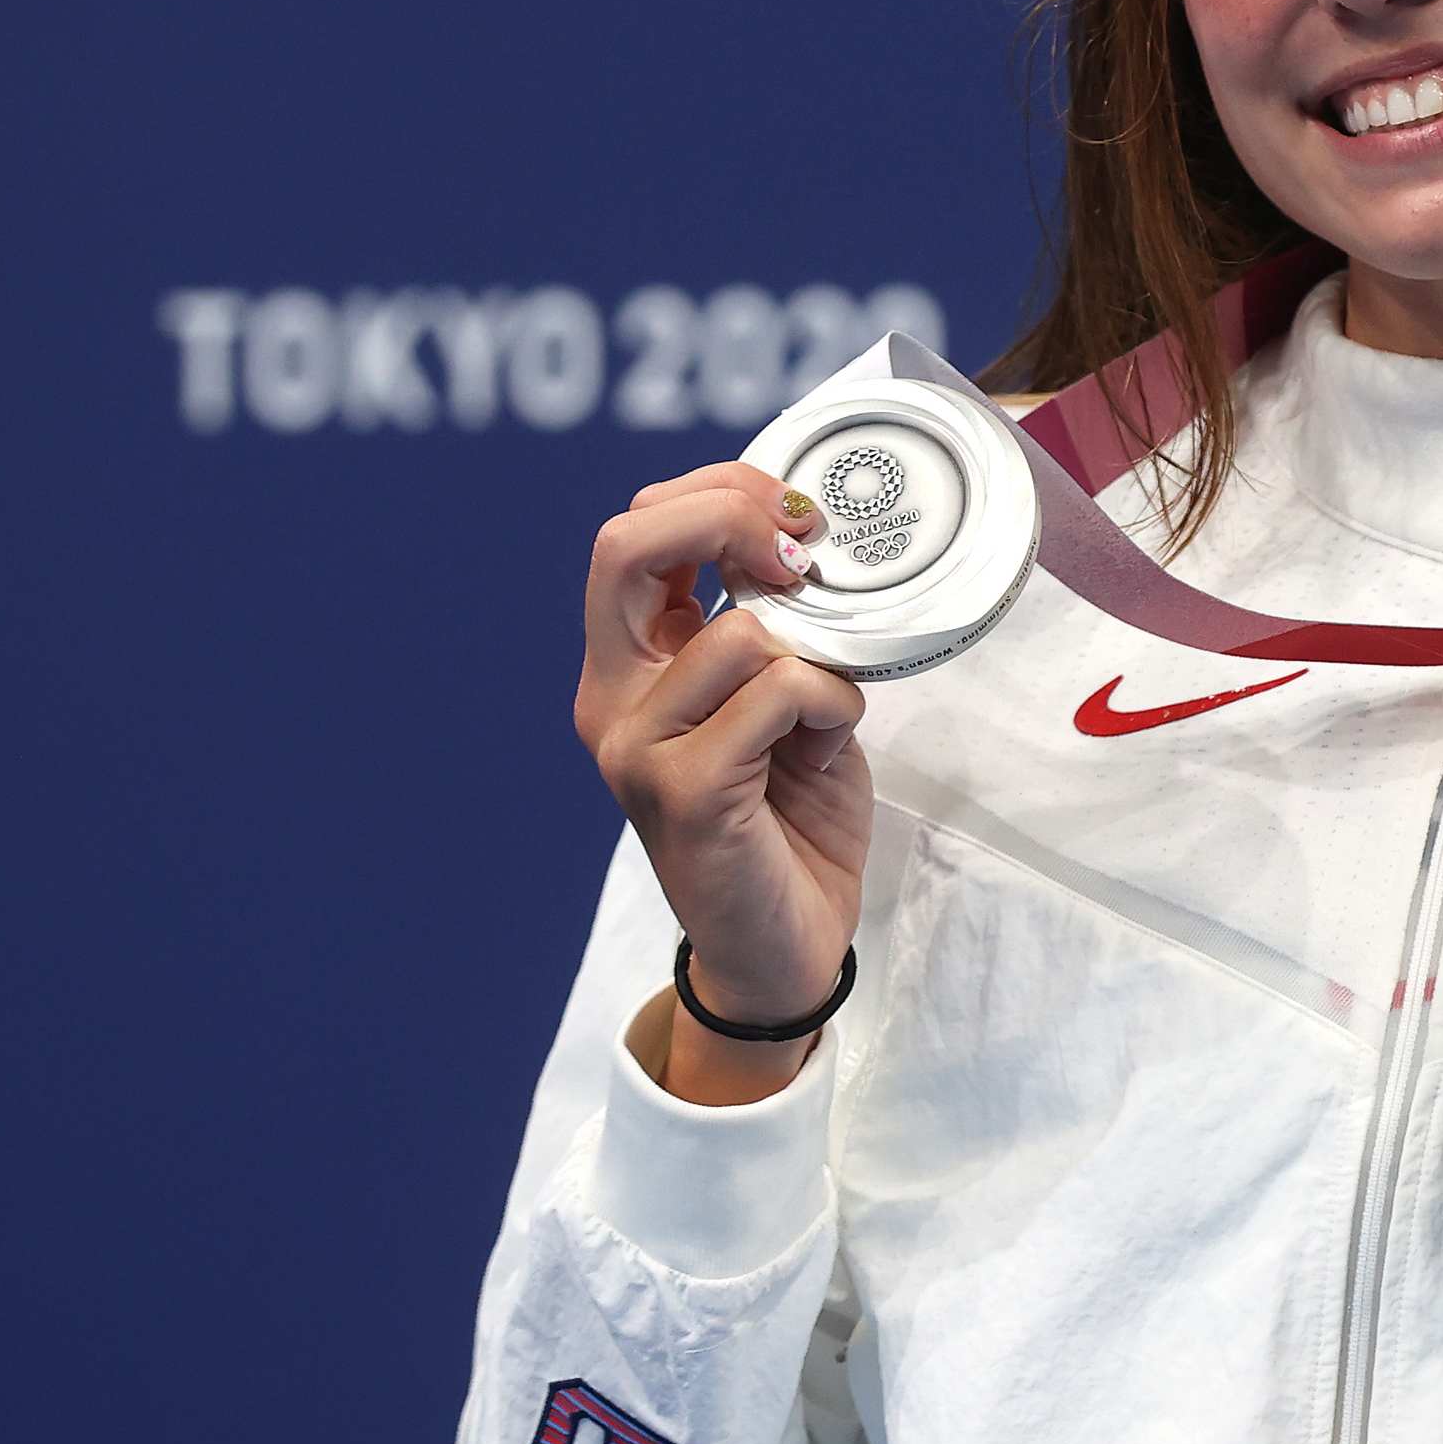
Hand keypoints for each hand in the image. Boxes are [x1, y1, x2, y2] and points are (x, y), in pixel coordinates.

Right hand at [576, 459, 871, 1103]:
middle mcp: (612, 699)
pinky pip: (774, 695)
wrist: (783, 949)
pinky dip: (829, 705)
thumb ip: (778, 630)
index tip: (794, 516)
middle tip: (803, 551)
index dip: (716, 494)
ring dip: (818, 654)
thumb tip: (808, 551)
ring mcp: (636, 747)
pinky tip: (829, 746)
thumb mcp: (786, 702)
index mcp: (630, 665)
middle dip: (729, 516)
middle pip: (624, 546)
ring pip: (735, 632)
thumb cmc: (788, 824)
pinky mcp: (683, 793)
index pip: (633, 533)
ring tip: (830, 708)